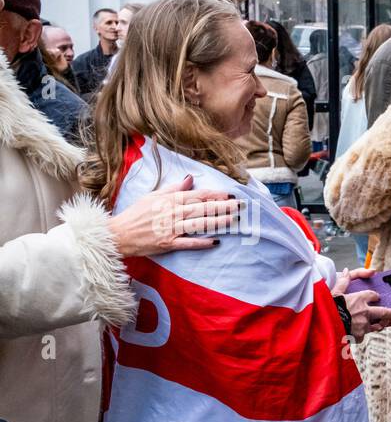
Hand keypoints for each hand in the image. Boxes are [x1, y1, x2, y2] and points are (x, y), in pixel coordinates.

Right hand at [109, 175, 240, 256]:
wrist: (119, 233)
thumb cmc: (136, 214)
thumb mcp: (153, 196)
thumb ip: (174, 188)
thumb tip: (190, 179)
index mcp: (169, 200)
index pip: (197, 195)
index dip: (214, 195)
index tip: (229, 195)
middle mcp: (172, 212)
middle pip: (202, 208)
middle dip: (222, 206)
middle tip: (239, 206)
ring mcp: (171, 228)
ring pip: (198, 224)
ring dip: (216, 222)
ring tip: (233, 220)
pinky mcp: (168, 243)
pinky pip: (188, 242)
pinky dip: (202, 242)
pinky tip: (216, 241)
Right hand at [333, 268, 390, 340]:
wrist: (323, 326)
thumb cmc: (328, 307)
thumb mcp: (334, 292)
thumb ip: (342, 281)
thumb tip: (346, 270)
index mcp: (359, 299)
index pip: (373, 295)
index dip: (375, 296)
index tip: (376, 297)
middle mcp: (365, 311)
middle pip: (384, 311)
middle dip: (390, 312)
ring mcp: (364, 324)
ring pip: (378, 325)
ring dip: (378, 324)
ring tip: (379, 324)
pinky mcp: (360, 335)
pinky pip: (364, 335)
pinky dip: (362, 334)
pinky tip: (359, 333)